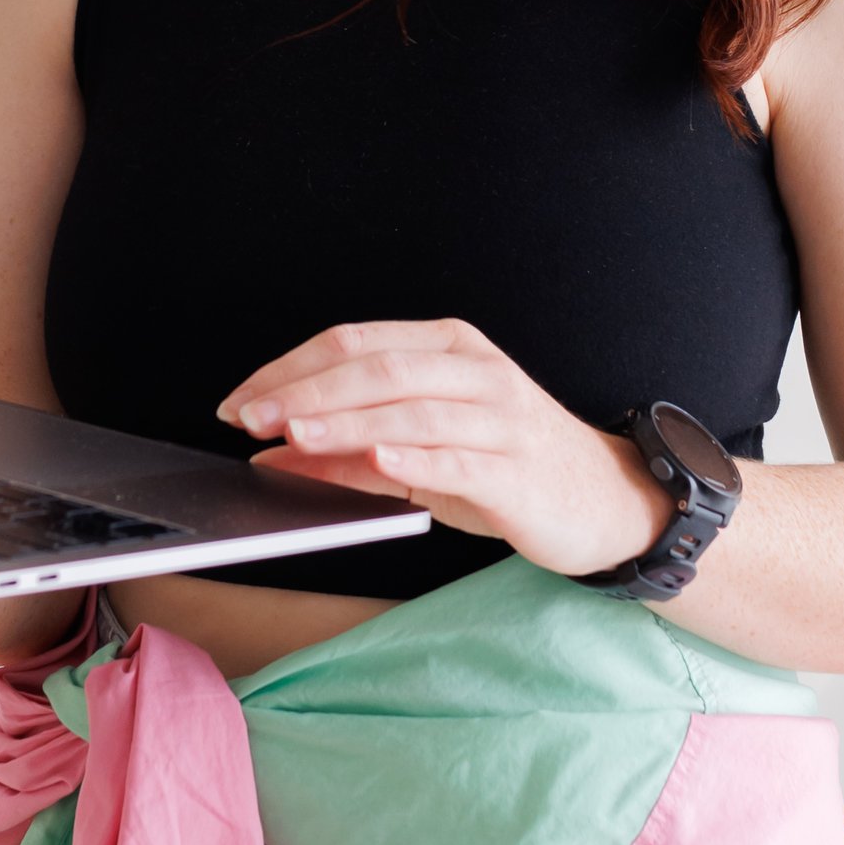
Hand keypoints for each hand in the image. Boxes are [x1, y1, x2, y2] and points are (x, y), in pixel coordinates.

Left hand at [217, 320, 665, 584]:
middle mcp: (475, 372)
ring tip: (293, 437)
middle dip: (304, 393)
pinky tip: (378, 463)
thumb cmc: (506, 468)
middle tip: (250, 417)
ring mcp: (501, 418)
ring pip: (412, 409)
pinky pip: (460, 460)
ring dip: (346, 423)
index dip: (290, 369)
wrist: (604, 502)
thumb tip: (270, 454)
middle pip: (377, 368)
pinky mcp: (518, 470)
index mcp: (448, 349)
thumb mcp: (419, 454)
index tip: (239, 402)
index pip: (355, 343)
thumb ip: (349, 450)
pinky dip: (415, 459)